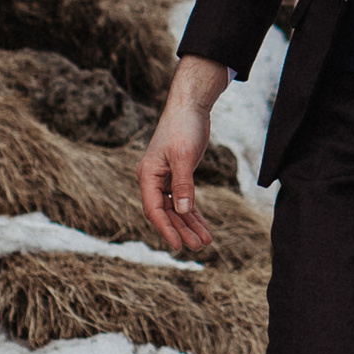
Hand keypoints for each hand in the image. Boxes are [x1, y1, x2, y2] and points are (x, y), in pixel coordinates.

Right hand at [139, 55, 229, 254]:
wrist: (190, 106)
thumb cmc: (184, 127)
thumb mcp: (184, 156)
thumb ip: (183, 184)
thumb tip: (183, 212)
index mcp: (148, 176)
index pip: (154, 210)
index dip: (166, 229)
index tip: (178, 246)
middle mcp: (153, 180)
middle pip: (166, 213)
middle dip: (182, 231)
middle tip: (199, 247)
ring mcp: (165, 178)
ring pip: (176, 209)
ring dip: (189, 225)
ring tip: (205, 242)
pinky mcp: (178, 175)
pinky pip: (184, 200)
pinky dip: (193, 213)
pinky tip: (203, 227)